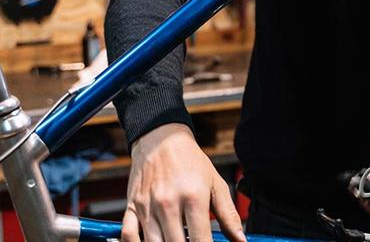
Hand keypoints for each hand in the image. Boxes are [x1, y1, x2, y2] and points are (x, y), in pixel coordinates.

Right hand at [122, 124, 245, 241]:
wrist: (161, 139)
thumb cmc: (191, 161)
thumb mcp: (216, 183)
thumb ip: (229, 215)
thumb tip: (241, 240)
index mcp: (193, 197)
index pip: (200, 240)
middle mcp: (168, 203)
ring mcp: (147, 206)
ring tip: (177, 241)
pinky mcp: (131, 206)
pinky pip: (128, 236)